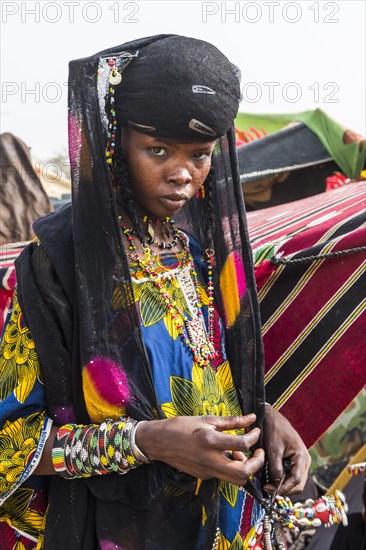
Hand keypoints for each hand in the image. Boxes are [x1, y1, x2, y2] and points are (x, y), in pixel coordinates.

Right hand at [136, 415, 264, 486]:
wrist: (159, 441)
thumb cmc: (181, 426)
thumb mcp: (206, 419)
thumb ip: (231, 421)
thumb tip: (251, 418)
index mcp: (211, 441)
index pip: (242, 444)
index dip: (254, 437)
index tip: (256, 431)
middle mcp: (210, 460)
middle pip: (243, 472)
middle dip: (256, 463)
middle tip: (258, 451)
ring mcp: (207, 471)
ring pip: (236, 480)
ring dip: (244, 468)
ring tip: (239, 453)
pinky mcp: (204, 476)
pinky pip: (224, 476)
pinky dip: (231, 468)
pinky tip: (226, 455)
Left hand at [263, 404, 310, 495]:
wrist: (273, 418)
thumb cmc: (274, 430)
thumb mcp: (273, 449)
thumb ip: (276, 467)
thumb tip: (276, 484)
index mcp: (302, 457)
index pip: (296, 480)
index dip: (284, 488)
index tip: (270, 491)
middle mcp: (305, 461)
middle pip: (299, 484)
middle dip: (284, 489)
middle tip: (268, 490)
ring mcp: (301, 462)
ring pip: (296, 482)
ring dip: (283, 486)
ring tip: (268, 485)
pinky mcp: (295, 461)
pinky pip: (292, 475)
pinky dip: (283, 480)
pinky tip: (272, 479)